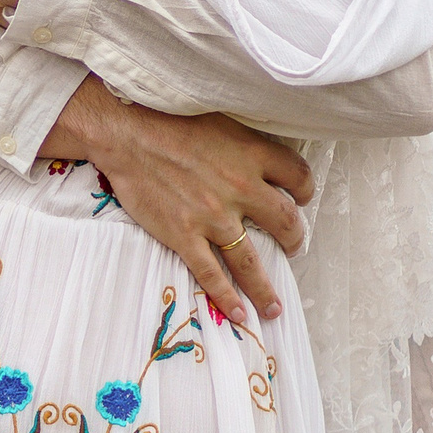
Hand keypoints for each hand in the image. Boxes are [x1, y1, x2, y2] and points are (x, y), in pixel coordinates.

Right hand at [41, 77, 311, 325]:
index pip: (298, 176)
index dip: (305, 190)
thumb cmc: (169, 119)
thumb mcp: (221, 120)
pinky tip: (240, 314)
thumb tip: (260, 157)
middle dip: (294, 239)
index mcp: (252, 154)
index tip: (301, 198)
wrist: (127, 132)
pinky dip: (227, 297)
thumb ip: (245, 143)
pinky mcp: (185, 235)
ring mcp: (213, 216)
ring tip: (274, 306)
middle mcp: (241, 188)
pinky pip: (212, 274)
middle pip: (285, 221)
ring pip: (251, 261)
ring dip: (266, 287)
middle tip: (294, 248)